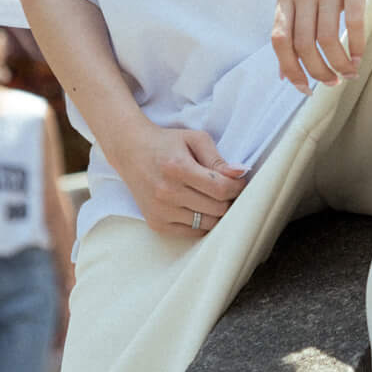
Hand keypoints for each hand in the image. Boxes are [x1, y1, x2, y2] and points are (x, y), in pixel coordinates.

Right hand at [112, 119, 246, 236]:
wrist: (131, 151)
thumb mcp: (194, 139)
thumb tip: (240, 173)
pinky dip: (201, 222)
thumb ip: (217, 158)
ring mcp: (160, 211)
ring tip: (213, 198)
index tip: (239, 181)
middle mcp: (167, 193)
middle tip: (227, 189)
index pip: (221, 189)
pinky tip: (199, 207)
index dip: (237, 187)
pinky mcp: (156, 223)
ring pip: (207, 224)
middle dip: (229, 199)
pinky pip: (192, 232)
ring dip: (216, 212)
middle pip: (217, 209)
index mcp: (179, 168)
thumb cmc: (167, 143)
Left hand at [272, 0, 371, 92]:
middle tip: (332, 83)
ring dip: (339, 64)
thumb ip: (290, 20)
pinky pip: (354, 21)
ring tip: (348, 73)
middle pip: (303, 44)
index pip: (279, 40)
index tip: (303, 88)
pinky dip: (357, 45)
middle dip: (317, 72)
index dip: (289, 69)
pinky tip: (360, 55)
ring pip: (328, 38)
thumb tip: (282, 69)